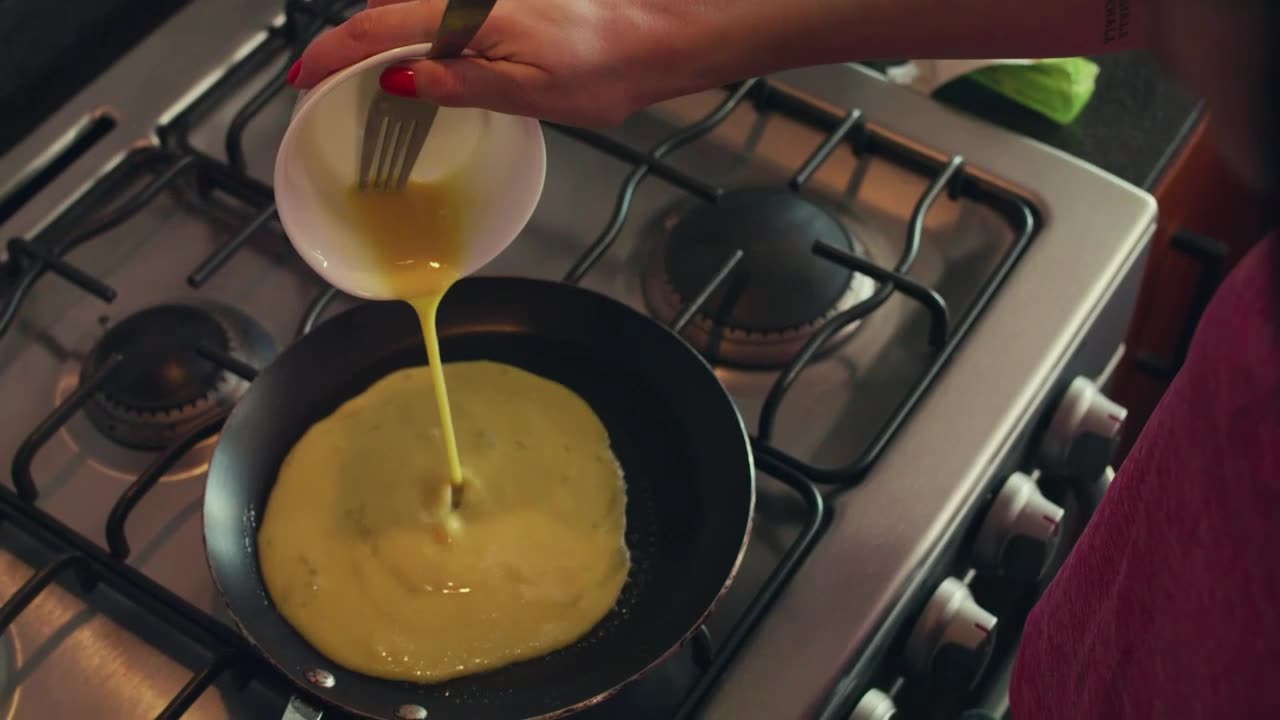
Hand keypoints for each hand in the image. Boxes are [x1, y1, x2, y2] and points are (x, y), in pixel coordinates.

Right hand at [288, 0, 829, 125]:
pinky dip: (414, 35)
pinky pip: (438, 11)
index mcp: (468, 11)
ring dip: (381, 41)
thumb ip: (459, 82)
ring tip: (365, 84)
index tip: (303, 78)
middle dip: (350, 47)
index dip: (333, 54)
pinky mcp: (496, 2)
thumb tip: (401, 78)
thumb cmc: (604, 67)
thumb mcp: (529, 91)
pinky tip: (417, 66)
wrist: (653, 38)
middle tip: (326, 89)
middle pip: (385, 10)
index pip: (378, 27)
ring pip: (409, 9)